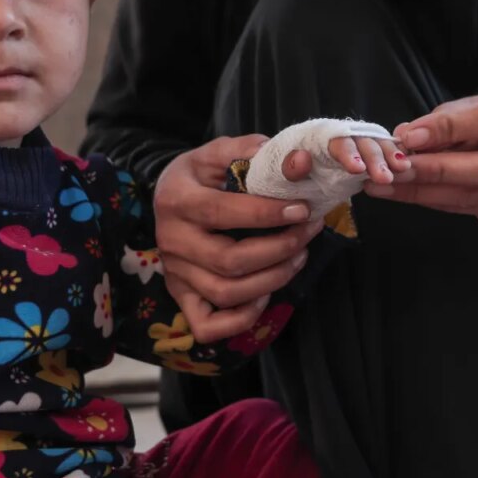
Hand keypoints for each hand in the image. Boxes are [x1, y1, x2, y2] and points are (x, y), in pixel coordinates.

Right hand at [153, 135, 322, 342]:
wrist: (169, 195)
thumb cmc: (202, 174)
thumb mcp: (220, 152)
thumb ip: (257, 152)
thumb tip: (300, 162)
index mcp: (177, 200)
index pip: (223, 213)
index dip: (267, 214)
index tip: (303, 209)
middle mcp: (171, 240)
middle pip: (229, 261)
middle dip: (279, 250)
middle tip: (308, 232)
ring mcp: (175, 273)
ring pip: (225, 293)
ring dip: (271, 280)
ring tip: (298, 257)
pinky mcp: (181, 296)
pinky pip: (208, 326)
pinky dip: (241, 319)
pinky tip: (266, 294)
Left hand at [279, 135, 411, 186]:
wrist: (282, 183)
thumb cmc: (278, 175)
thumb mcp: (276, 173)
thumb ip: (288, 166)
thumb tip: (301, 158)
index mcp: (318, 138)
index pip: (336, 139)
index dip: (348, 152)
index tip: (357, 169)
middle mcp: (340, 139)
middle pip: (362, 141)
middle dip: (375, 158)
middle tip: (385, 177)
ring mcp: (354, 150)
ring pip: (376, 147)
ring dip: (389, 158)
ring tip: (402, 171)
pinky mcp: (363, 164)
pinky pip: (382, 158)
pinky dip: (393, 162)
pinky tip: (404, 171)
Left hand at [362, 92, 477, 219]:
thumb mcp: (473, 104)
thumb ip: (443, 120)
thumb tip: (406, 138)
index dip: (450, 129)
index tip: (410, 137)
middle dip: (436, 171)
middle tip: (394, 170)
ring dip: (428, 193)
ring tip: (390, 187)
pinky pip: (473, 209)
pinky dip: (439, 202)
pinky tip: (412, 194)